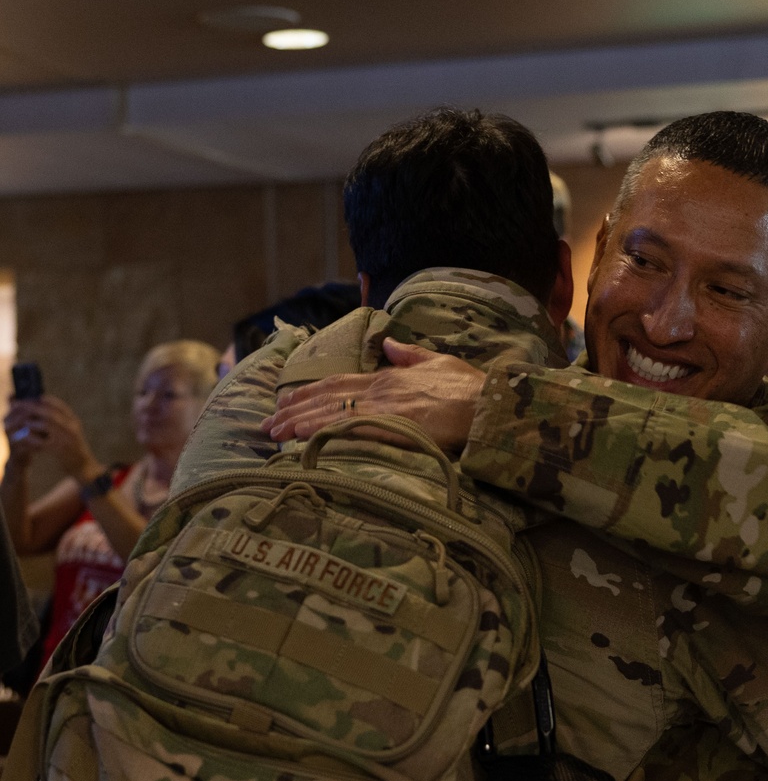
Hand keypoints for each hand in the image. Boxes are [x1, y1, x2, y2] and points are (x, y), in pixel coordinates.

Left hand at [4, 395, 100, 480]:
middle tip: (24, 407)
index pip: (60, 407)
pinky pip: (43, 441)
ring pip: (46, 424)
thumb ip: (62, 423)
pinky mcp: (60, 450)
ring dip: (33, 422)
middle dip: (35, 408)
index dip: (48, 401)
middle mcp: (71, 428)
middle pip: (50, 413)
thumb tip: (46, 412)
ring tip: (25, 421)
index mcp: (74, 422)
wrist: (84, 466)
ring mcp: (66, 439)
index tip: (38, 398)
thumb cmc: (75, 449)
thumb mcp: (72, 432)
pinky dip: (34, 438)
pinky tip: (27, 436)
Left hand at [263, 337, 486, 451]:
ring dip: (297, 421)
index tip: (286, 399)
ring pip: (330, 412)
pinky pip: (348, 428)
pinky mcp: (392, 427)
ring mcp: (384, 408)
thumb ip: (409, 355)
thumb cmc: (469, 388)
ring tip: (272, 432)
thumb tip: (389, 343)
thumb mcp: (437, 361)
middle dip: (293, 408)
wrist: (487, 405)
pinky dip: (320, 431)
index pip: (340, 383)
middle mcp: (380, 390)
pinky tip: (300, 436)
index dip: (310, 390)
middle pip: (327, 397)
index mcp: (390, 377)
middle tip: (266, 422)